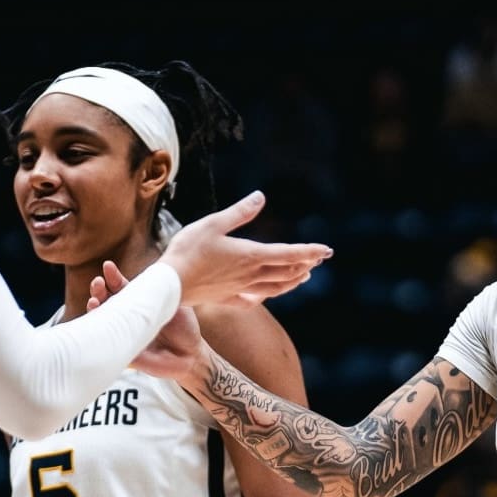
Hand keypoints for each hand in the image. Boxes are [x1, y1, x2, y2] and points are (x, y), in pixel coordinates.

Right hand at [89, 261, 207, 382]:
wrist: (191, 353)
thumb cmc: (183, 326)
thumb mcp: (173, 302)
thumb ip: (158, 290)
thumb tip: (146, 276)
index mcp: (136, 301)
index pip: (119, 287)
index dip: (112, 277)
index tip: (108, 266)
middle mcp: (127, 316)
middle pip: (106, 300)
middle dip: (98, 290)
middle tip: (98, 283)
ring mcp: (123, 333)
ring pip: (102, 320)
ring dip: (94, 309)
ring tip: (94, 301)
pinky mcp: (123, 352)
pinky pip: (107, 343)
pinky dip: (99, 334)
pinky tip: (97, 324)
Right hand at [160, 190, 329, 306]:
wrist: (169, 285)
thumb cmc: (188, 251)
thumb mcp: (213, 224)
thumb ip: (239, 212)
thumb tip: (260, 197)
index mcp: (250, 255)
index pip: (288, 253)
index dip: (310, 251)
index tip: (327, 250)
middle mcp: (250, 275)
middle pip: (286, 272)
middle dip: (305, 264)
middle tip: (319, 259)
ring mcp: (240, 289)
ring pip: (275, 288)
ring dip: (292, 282)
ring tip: (303, 277)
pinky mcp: (227, 298)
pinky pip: (253, 299)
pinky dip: (266, 296)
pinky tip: (265, 296)